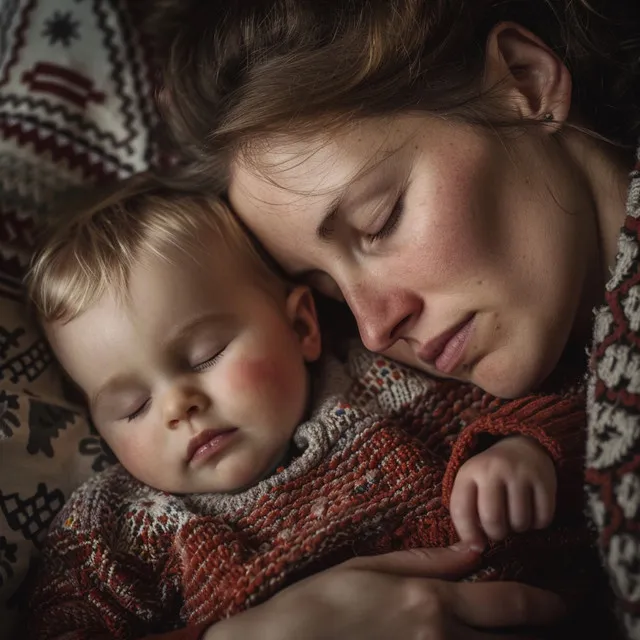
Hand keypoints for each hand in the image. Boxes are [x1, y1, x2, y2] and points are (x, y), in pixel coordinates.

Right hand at [203, 546, 564, 639]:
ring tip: (519, 639)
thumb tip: (475, 550)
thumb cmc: (323, 600)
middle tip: (555, 628)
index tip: (561, 605)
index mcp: (431, 600)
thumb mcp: (373, 567)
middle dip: (539, 637)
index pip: (506, 603)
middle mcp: (440, 639)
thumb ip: (429, 561)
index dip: (542, 605)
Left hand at [450, 436, 556, 547]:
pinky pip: (543, 518)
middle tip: (500, 530)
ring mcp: (520, 473)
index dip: (467, 535)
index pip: (461, 510)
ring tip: (515, 516)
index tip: (476, 546)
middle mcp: (493, 469)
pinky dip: (538, 523)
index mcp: (469, 472)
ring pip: (520, 522)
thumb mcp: (472, 484)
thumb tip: (474, 550)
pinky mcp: (545, 479)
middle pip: (493, 520)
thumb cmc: (491, 476)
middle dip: (497, 534)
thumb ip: (467, 513)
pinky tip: (532, 512)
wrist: (522, 447)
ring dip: (519, 528)